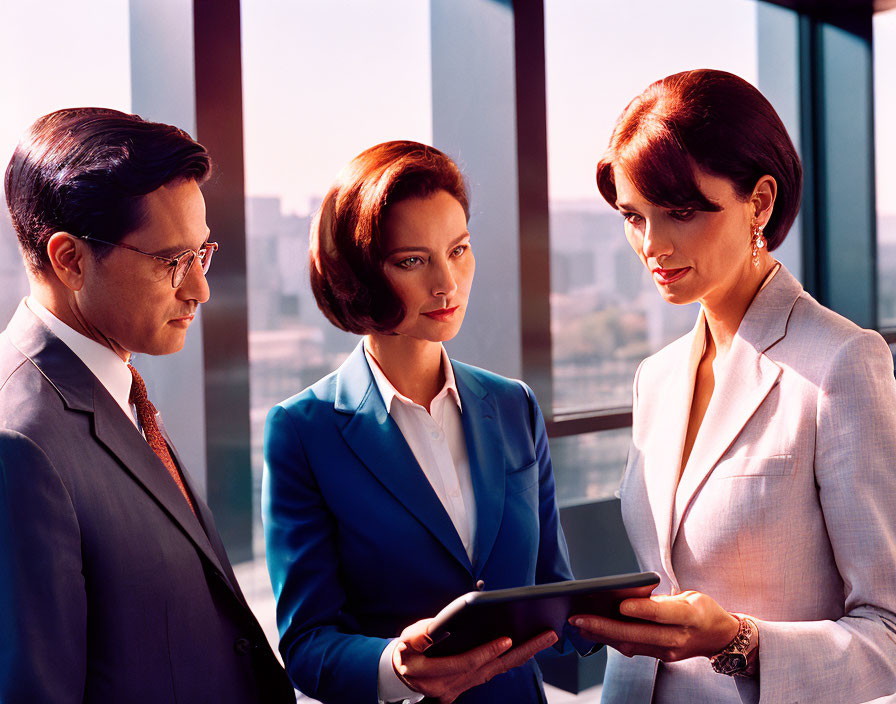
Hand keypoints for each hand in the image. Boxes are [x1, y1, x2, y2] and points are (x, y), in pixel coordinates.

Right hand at [392, 618, 558, 702]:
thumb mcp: (405, 640)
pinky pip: (492, 674)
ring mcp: (460, 690)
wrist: (402, 674)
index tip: (507, 639)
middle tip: (544, 636)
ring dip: (521, 656)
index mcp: (433, 674)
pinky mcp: (466, 687)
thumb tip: (435, 630)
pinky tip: (525, 649)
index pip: (466, 664)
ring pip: (495, 672)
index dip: (487, 652)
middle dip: (520, 652)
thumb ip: (419, 636)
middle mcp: (450, 687)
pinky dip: (509, 661)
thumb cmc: (406, 652)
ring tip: (543, 639)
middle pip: (490, 669)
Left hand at [568, 590, 738, 661]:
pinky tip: (594, 633)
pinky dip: (612, 641)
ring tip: (578, 625)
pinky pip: (633, 650)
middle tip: (579, 619)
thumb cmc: (701, 609)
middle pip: (638, 633)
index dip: (640, 609)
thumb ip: (660, 597)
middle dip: (605, 627)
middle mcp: (678, 636)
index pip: (661, 613)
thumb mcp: (688, 595)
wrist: (719, 636)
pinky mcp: (661, 657)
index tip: (619, 604)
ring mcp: (669, 651)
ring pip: (631, 645)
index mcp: (689, 615)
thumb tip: (626, 593)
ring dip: (602, 636)